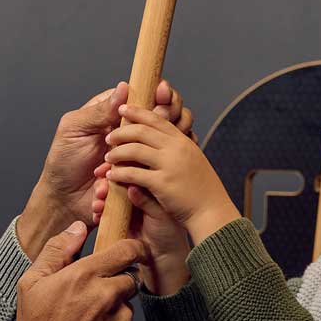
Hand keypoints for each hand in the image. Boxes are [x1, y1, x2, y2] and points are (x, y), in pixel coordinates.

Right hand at [0, 224, 147, 320]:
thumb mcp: (32, 284)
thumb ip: (56, 250)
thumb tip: (78, 228)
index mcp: (85, 276)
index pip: (127, 250)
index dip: (133, 248)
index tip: (133, 251)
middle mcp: (107, 297)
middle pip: (129, 278)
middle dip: (115, 285)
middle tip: (92, 300)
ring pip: (128, 307)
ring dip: (114, 312)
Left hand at [19, 79, 192, 258]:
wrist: (64, 199)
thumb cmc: (64, 161)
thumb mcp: (76, 129)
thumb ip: (100, 110)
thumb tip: (124, 87)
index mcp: (116, 114)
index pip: (145, 96)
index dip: (160, 94)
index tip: (162, 98)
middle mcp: (132, 132)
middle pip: (162, 119)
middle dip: (149, 130)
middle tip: (118, 146)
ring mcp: (139, 155)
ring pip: (160, 148)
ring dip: (128, 161)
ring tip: (100, 170)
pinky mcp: (141, 177)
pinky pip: (149, 175)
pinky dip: (125, 181)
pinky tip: (101, 187)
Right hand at [94, 167, 190, 295]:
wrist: (162, 255)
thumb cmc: (169, 232)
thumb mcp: (160, 214)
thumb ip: (147, 201)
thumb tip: (132, 187)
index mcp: (151, 183)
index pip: (134, 168)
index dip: (121, 166)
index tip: (109, 168)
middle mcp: (137, 189)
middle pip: (117, 176)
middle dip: (106, 181)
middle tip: (102, 187)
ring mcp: (125, 201)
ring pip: (107, 190)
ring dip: (99, 194)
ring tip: (99, 202)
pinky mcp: (116, 214)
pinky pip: (103, 207)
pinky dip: (98, 209)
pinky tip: (97, 213)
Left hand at [104, 104, 239, 243]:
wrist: (212, 212)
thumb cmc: (202, 190)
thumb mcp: (192, 162)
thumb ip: (176, 149)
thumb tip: (158, 141)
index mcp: (183, 141)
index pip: (157, 119)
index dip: (138, 112)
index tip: (123, 108)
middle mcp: (177, 148)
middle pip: (142, 131)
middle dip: (121, 132)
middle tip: (109, 136)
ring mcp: (170, 165)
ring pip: (135, 150)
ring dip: (117, 152)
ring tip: (107, 158)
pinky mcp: (162, 183)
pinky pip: (134, 174)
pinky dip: (119, 174)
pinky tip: (111, 176)